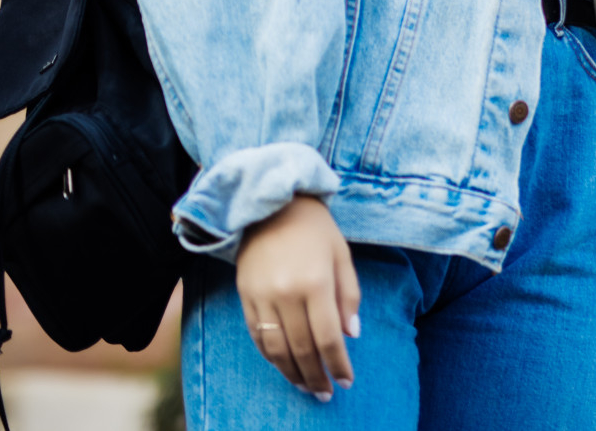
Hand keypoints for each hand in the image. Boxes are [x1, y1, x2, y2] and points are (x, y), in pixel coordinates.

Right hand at [236, 195, 362, 397]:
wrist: (270, 203)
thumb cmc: (314, 228)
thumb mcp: (342, 254)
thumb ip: (349, 296)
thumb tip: (351, 334)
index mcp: (316, 282)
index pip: (328, 337)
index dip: (338, 364)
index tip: (346, 381)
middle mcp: (287, 293)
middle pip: (302, 348)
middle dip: (316, 376)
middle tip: (325, 392)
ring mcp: (262, 297)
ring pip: (276, 349)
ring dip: (292, 373)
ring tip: (305, 386)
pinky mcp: (245, 297)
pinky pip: (257, 336)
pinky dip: (270, 356)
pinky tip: (283, 365)